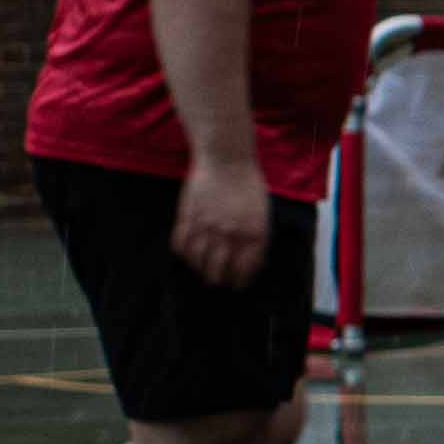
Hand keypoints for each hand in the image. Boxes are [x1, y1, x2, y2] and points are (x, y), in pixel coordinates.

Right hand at [171, 155, 273, 287]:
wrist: (226, 159)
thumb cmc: (248, 183)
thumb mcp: (262, 213)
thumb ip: (257, 237)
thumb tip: (253, 261)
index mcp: (252, 233)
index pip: (245, 268)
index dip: (240, 280)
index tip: (238, 285)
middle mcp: (229, 233)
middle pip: (219, 269)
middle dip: (219, 279)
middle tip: (218, 281)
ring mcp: (207, 225)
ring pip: (198, 260)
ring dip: (200, 269)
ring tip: (203, 271)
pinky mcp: (188, 216)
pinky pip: (181, 243)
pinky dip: (183, 253)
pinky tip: (188, 255)